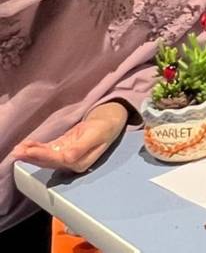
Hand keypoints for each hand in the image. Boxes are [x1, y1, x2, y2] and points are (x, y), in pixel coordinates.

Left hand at [12, 102, 127, 172]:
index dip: (43, 156)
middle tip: (17, 152)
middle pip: (48, 161)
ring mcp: (65, 156)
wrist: (108, 123)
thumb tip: (68, 158)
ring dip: (30, 154)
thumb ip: (81, 148)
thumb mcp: (95, 136)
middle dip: (32, 157)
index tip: (29, 150)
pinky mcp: (62, 149)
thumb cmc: (104, 128)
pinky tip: (26, 145)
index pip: (58, 160)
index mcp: (80, 163)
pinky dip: (36, 148)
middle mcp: (71, 163)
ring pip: (45, 157)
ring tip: (17, 150)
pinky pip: (47, 150)